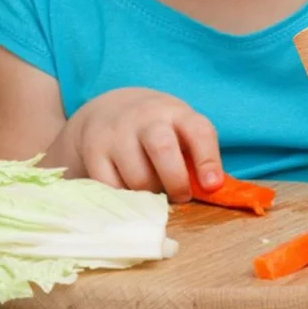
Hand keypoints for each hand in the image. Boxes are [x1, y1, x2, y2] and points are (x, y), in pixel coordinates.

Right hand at [67, 87, 222, 201]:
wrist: (110, 109)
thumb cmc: (158, 129)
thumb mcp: (181, 130)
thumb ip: (197, 156)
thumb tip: (212, 191)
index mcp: (176, 113)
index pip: (198, 131)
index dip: (208, 160)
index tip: (212, 186)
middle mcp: (146, 118)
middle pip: (163, 149)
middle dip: (176, 181)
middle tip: (181, 195)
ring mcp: (117, 133)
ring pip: (138, 178)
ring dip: (151, 194)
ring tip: (154, 190)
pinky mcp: (95, 151)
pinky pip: (113, 189)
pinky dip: (126, 199)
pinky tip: (131, 191)